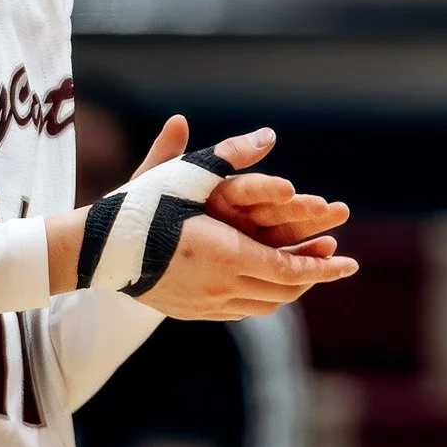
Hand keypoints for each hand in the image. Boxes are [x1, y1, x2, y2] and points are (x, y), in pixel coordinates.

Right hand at [45, 116, 357, 314]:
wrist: (95, 251)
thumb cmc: (139, 207)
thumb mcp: (183, 175)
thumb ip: (227, 155)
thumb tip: (267, 134)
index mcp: (225, 255)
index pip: (288, 268)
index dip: (323, 267)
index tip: (351, 263)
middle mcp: (220, 287)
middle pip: (282, 290)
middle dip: (313, 277)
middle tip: (336, 264)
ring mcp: (205, 305)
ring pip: (263, 305)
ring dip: (288, 289)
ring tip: (306, 271)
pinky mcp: (191, 313)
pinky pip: (240, 310)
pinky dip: (262, 297)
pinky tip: (266, 282)